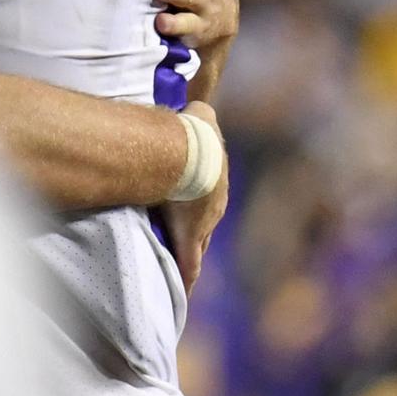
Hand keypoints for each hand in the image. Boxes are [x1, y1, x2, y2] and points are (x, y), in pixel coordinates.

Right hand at [161, 102, 227, 295]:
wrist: (190, 150)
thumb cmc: (192, 131)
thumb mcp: (200, 116)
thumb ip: (199, 112)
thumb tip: (197, 103)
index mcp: (218, 179)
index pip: (210, 198)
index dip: (199, 206)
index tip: (191, 210)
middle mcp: (217, 203)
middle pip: (207, 225)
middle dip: (198, 232)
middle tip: (185, 241)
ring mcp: (205, 222)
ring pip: (199, 244)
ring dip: (190, 251)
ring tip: (178, 264)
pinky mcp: (189, 237)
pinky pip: (189, 263)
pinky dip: (186, 276)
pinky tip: (183, 292)